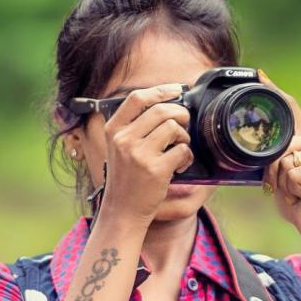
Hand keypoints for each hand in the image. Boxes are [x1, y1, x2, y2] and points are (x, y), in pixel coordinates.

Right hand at [97, 83, 194, 225]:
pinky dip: (187, 156)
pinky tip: (180, 165)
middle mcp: (123, 140)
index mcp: (113, 130)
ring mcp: (139, 155)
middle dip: (180, 114)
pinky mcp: (155, 169)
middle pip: (161, 110)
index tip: (176, 90)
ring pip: (173, 128)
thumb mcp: (119, 148)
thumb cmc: (126, 178)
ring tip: (179, 148)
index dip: (159, 91)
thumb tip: (166, 103)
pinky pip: (182, 150)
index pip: (137, 98)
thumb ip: (134, 126)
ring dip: (184, 136)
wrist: (122, 210)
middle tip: (184, 123)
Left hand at [258, 71, 300, 259]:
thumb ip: (272, 156)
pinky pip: (291, 173)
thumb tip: (256, 146)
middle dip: (273, 170)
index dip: (275, 91)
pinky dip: (291, 189)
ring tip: (295, 189)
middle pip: (278, 144)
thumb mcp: (278, 173)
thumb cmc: (296, 197)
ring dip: (282, 182)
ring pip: (282, 161)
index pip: (290, 108)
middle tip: (287, 184)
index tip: (260, 75)